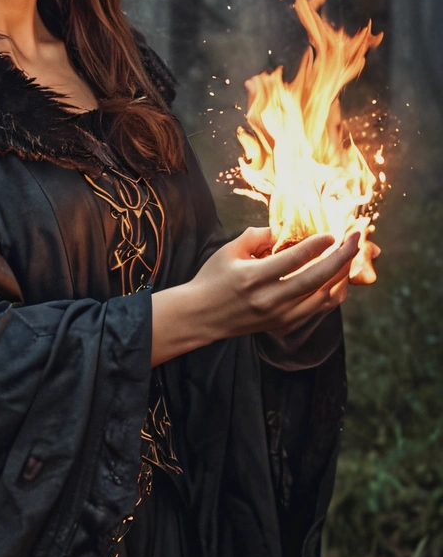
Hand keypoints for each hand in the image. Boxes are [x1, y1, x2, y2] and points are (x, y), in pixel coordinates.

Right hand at [150, 227, 358, 365]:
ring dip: (341, 276)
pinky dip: (332, 294)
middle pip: (317, 278)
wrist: (201, 317)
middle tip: (356, 240)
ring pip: (323, 297)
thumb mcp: (228, 251)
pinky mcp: (283, 325)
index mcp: (254, 277)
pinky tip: (337, 279)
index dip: (318, 244)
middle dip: (342, 257)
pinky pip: (317, 310)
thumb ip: (256, 236)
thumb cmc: (212, 279)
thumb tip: (283, 231)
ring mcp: (279, 315)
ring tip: (349, 257)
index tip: (334, 233)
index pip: (295, 259)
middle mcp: (270, 299)